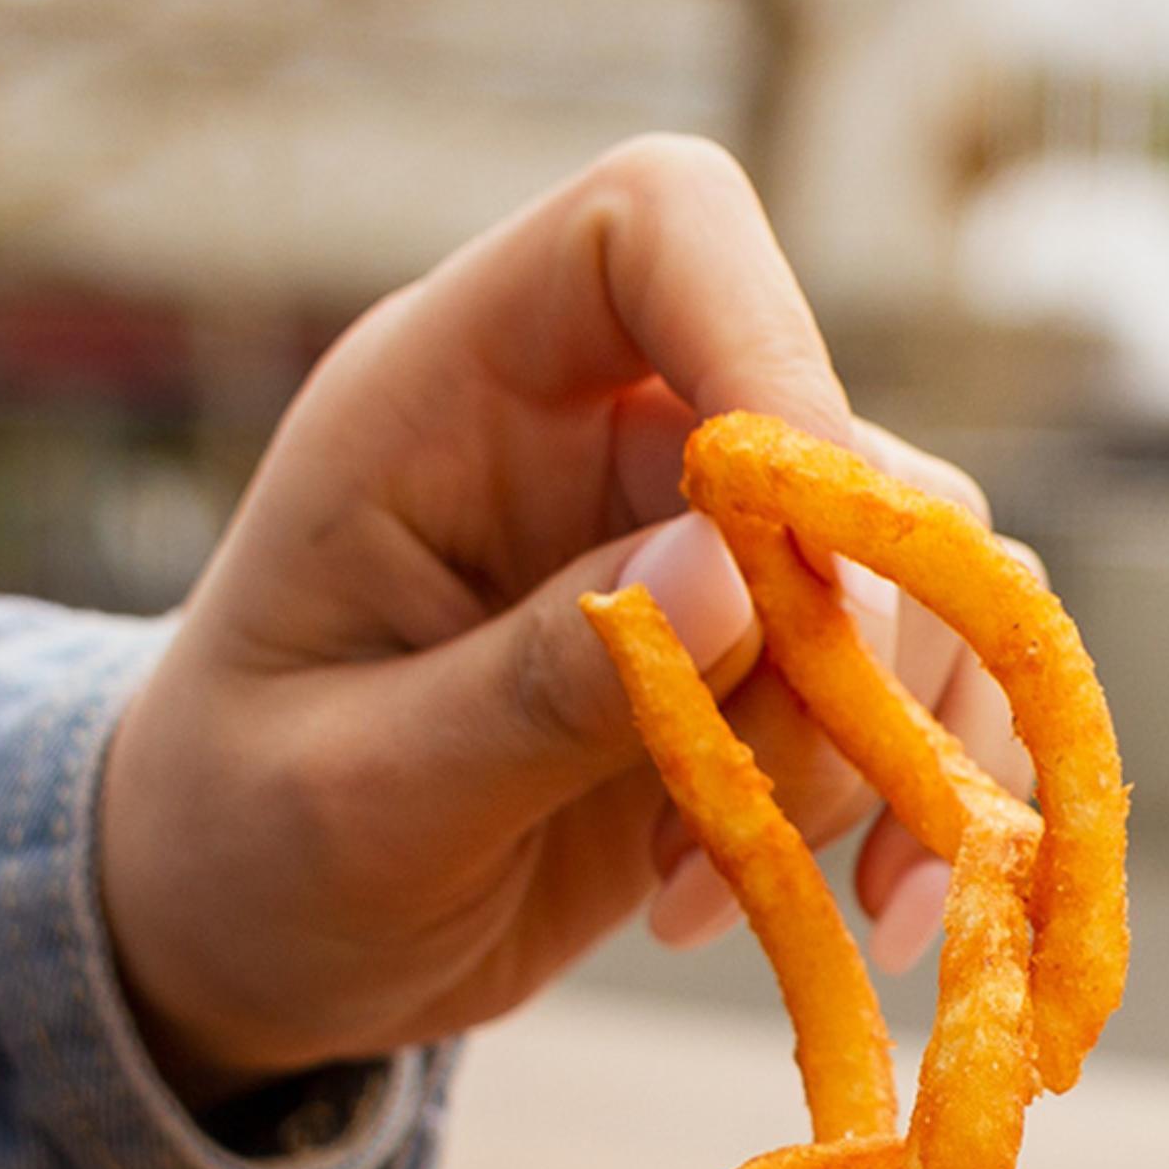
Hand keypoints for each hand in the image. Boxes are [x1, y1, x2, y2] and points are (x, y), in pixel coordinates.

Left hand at [98, 135, 1022, 1106]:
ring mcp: (697, 553)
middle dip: (837, 640)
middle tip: (747, 812)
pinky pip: (927, 686)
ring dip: (873, 748)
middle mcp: (597, 437)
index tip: (795, 554)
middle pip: (834, 441)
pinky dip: (922, 799)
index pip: (657, 227)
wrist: (241, 941)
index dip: (764, 340)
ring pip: (912, 573)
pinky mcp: (761, 672)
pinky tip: (856, 914)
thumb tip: (732, 576)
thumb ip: (530, 688)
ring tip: (722, 888)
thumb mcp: (352, 795)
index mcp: (453, 393)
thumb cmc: (243, 841)